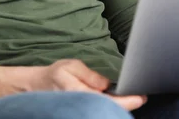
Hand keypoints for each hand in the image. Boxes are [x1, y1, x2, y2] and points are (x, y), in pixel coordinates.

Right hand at [29, 59, 146, 110]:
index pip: (107, 100)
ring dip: (118, 107)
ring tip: (132, 98)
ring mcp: (80, 112)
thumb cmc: (55, 75)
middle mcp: (80, 106)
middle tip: (141, 96)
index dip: (126, 101)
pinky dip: (110, 107)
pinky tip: (118, 101)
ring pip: (104, 112)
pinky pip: (99, 112)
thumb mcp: (71, 67)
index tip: (140, 97)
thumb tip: (107, 83)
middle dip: (126, 105)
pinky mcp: (81, 113)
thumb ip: (90, 75)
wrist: (37, 87)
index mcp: (77, 92)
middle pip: (108, 110)